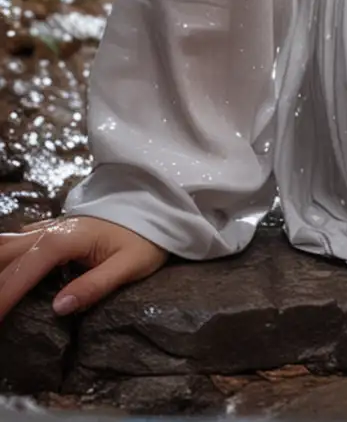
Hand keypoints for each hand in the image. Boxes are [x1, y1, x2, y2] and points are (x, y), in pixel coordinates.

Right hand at [0, 216, 167, 323]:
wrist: (160, 210)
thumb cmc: (146, 240)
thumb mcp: (129, 266)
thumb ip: (94, 286)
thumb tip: (58, 308)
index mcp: (68, 238)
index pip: (26, 267)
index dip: (5, 295)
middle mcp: (54, 229)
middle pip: (9, 253)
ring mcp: (53, 227)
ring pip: (10, 243)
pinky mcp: (55, 229)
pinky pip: (19, 241)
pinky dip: (5, 258)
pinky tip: (4, 271)